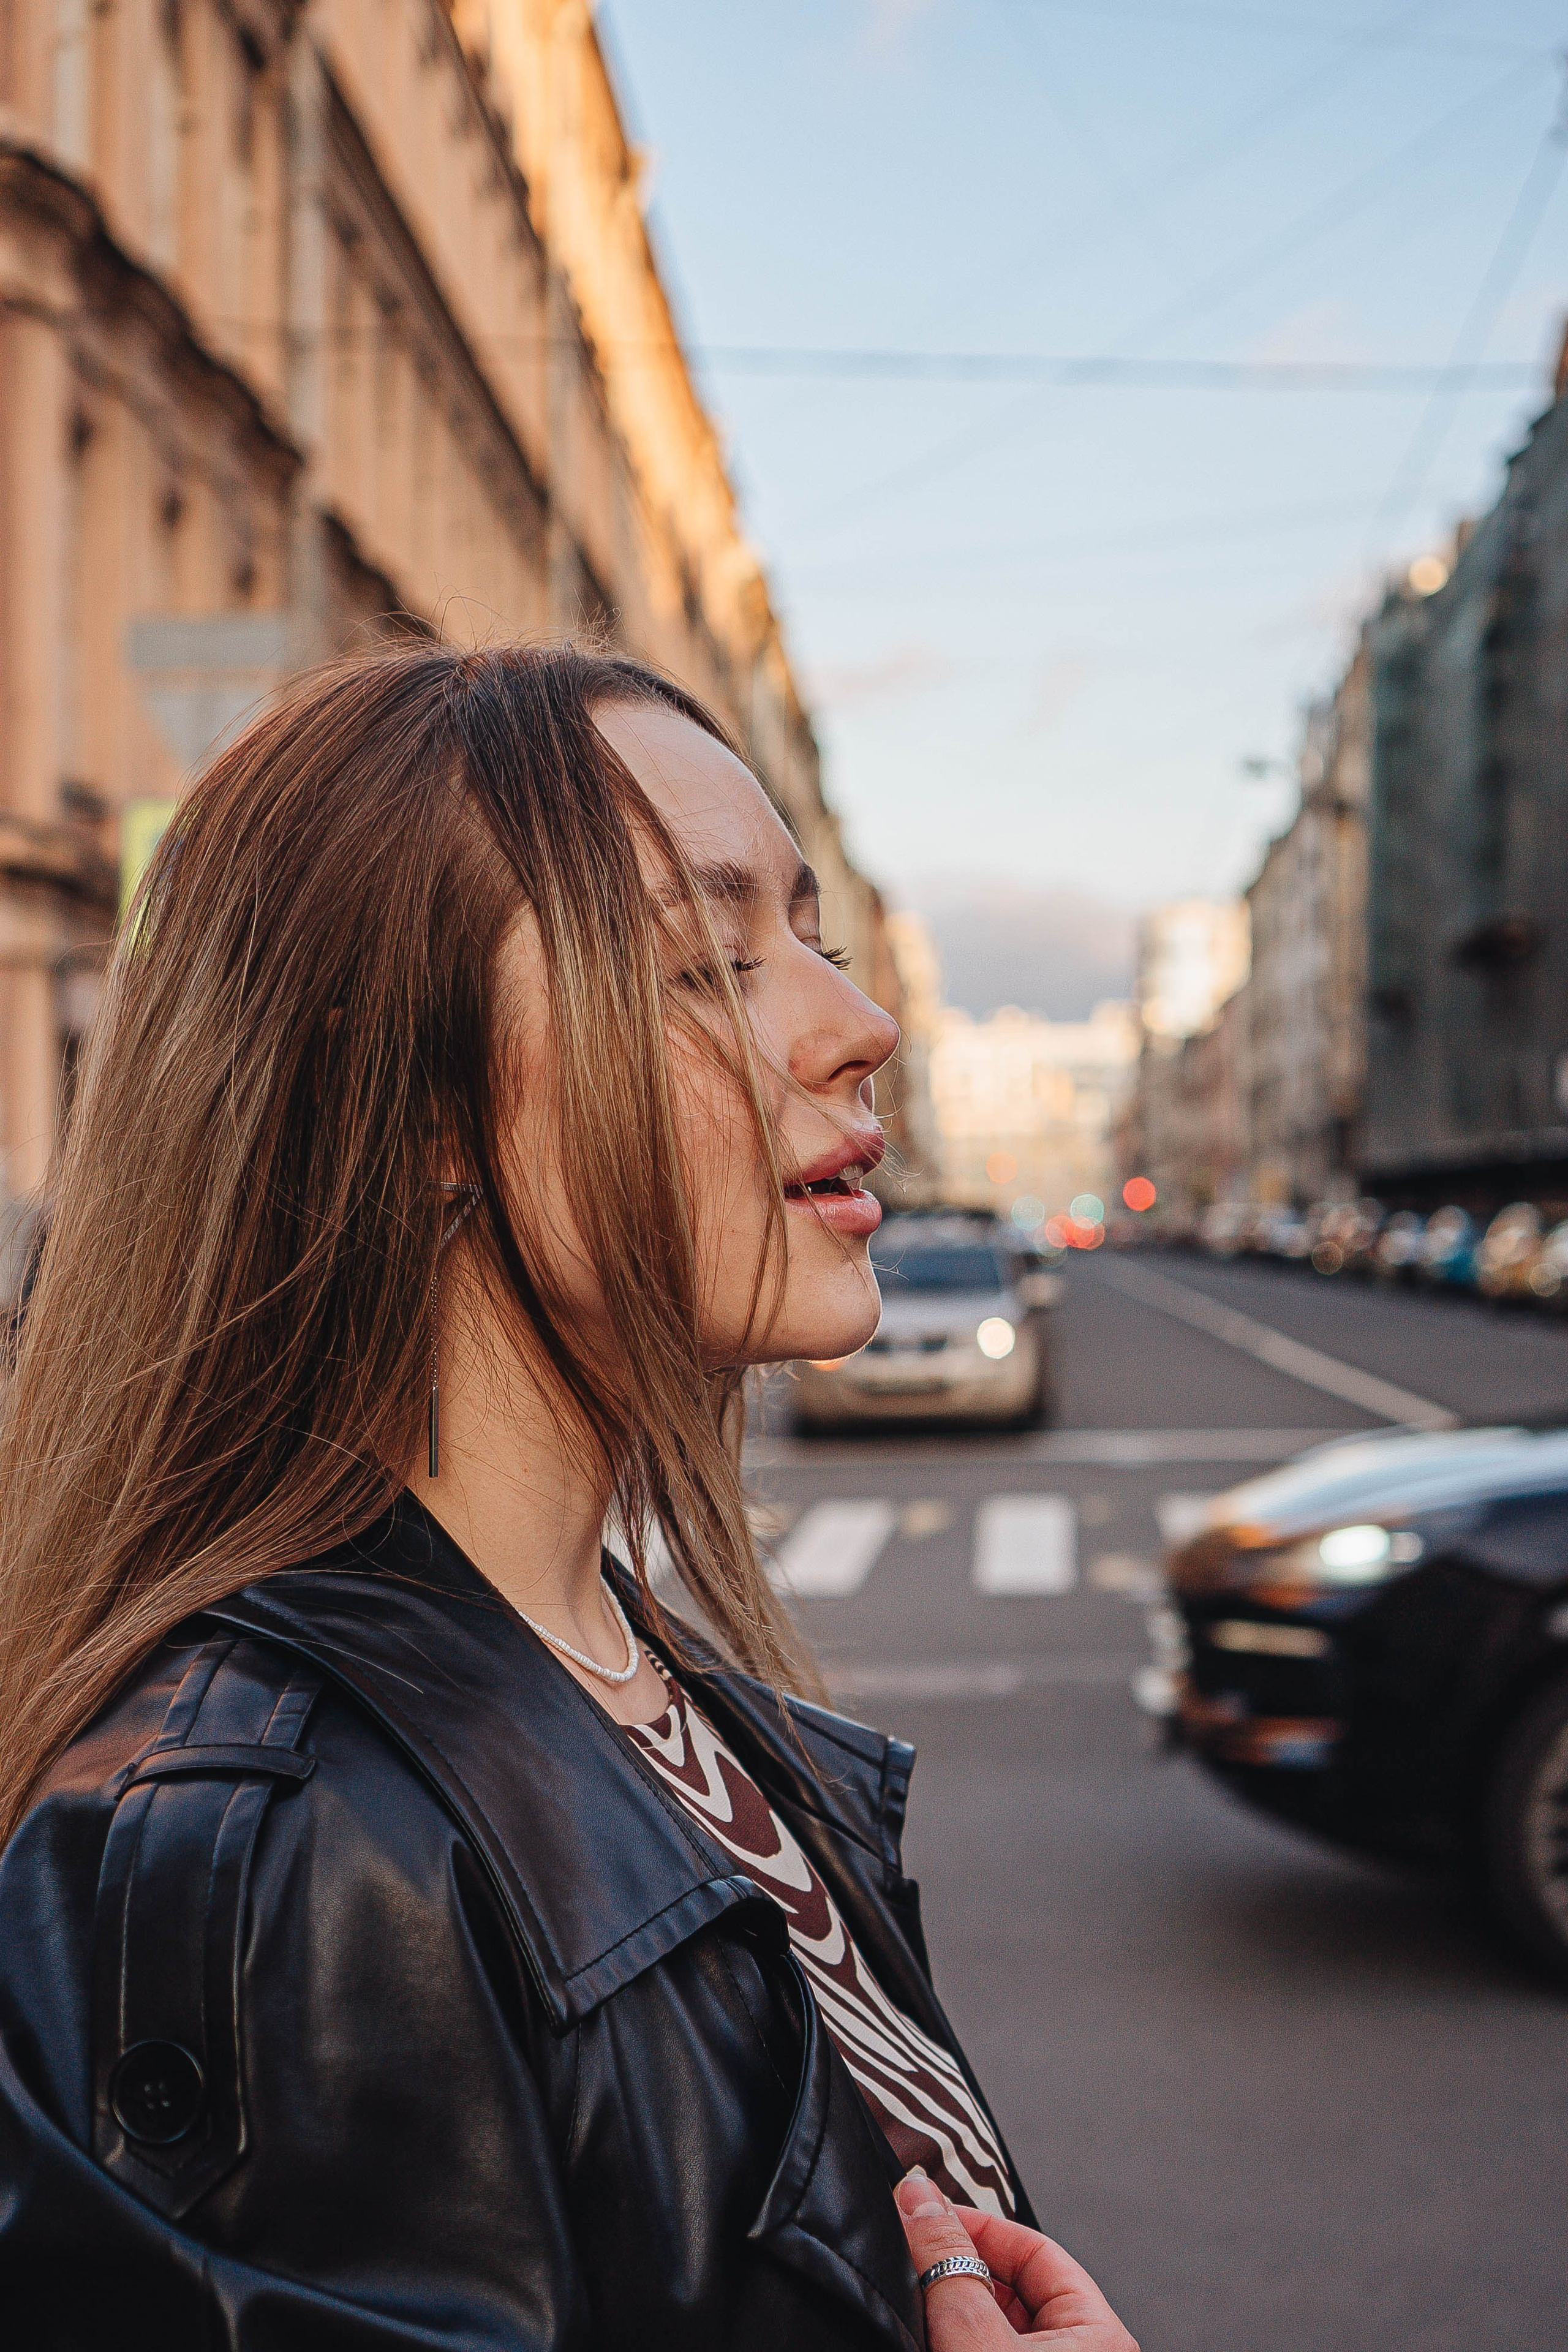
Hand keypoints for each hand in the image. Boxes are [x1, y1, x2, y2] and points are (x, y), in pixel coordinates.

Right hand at [894, 2171, 1138, 2349]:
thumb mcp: (975, 2338)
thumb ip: (949, 2266)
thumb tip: (918, 2197)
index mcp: (1098, 2337)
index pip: (1037, 2251)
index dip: (979, 2226)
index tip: (927, 2214)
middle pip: (1012, 2287)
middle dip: (960, 2267)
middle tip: (913, 2254)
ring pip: (994, 2325)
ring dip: (951, 2306)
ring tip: (914, 2293)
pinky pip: (983, 2349)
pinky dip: (952, 2337)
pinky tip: (923, 2329)